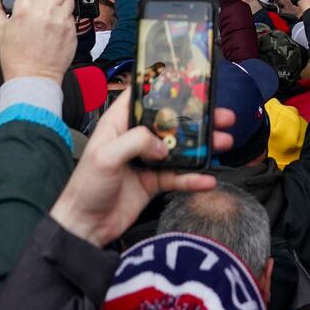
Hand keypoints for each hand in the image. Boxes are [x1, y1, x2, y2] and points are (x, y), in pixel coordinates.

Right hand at [0, 0, 75, 83]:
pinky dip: (66, 17)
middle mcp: (47, 9)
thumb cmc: (15, 56)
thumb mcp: (0, 32)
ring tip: (55, 9)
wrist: (33, 77)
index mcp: (26, 7)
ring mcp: (62, 18)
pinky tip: (57, 27)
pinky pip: (72, 16)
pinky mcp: (73, 29)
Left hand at [49, 89, 235, 247]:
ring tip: (224, 143)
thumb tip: (163, 145)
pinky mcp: (154, 182)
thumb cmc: (85, 188)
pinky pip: (179, 176)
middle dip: (198, 118)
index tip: (190, 81)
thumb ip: (136, 141)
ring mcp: (147, 160)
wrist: (85, 228)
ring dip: (203, 145)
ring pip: (181, 147)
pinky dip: (195, 177)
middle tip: (221, 116)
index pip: (144, 97)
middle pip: (172, 121)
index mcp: (120, 124)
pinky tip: (208, 179)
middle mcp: (136, 138)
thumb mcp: (106, 157)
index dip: (165, 87)